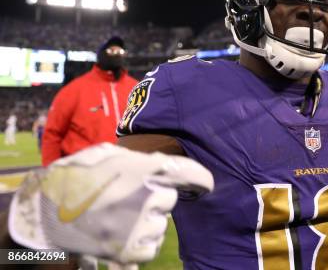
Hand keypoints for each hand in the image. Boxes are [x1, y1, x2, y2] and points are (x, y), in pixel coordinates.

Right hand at [9, 142, 213, 263]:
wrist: (42, 211)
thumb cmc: (74, 177)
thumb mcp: (106, 154)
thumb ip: (139, 158)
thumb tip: (164, 163)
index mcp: (143, 169)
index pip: (188, 173)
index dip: (201, 179)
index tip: (207, 185)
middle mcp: (147, 196)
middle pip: (168, 200)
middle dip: (154, 199)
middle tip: (127, 199)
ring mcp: (138, 226)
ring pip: (160, 226)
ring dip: (146, 222)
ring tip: (117, 217)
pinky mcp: (128, 251)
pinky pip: (149, 249)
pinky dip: (139, 245)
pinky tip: (120, 235)